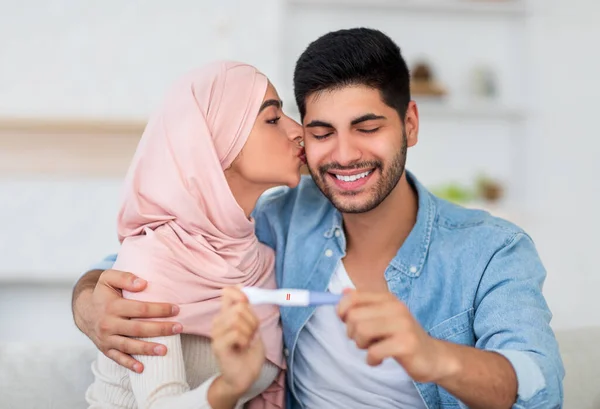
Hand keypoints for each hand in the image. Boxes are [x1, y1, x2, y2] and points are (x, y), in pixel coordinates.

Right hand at [76, 269, 182, 372]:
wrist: (84, 311)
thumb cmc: (103, 293)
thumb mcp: (108, 278)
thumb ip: (125, 278)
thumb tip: (143, 284)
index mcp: (112, 306)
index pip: (140, 309)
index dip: (159, 309)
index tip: (176, 309)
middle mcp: (108, 324)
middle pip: (138, 328)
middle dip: (160, 329)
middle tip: (179, 328)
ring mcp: (106, 338)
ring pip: (129, 345)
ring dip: (147, 349)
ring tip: (165, 350)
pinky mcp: (105, 349)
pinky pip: (117, 358)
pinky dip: (129, 364)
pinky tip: (142, 368)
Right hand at [210, 287, 265, 397]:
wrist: (245, 376)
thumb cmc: (249, 353)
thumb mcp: (252, 326)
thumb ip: (246, 309)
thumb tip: (241, 286)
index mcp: (226, 315)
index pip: (227, 293)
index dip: (239, 294)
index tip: (247, 303)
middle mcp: (218, 322)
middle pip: (239, 308)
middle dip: (252, 321)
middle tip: (252, 334)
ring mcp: (216, 334)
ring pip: (237, 319)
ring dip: (249, 332)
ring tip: (246, 342)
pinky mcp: (218, 346)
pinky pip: (236, 333)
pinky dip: (245, 340)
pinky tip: (242, 348)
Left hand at [338, 290, 454, 382]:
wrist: (433, 357)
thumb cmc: (402, 337)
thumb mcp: (384, 317)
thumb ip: (364, 304)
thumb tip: (344, 291)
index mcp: (388, 299)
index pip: (353, 297)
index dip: (342, 310)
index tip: (344, 321)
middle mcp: (396, 308)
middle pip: (354, 316)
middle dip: (352, 332)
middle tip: (363, 340)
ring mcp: (403, 325)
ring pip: (362, 332)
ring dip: (361, 345)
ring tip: (371, 348)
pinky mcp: (406, 344)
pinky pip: (373, 352)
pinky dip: (371, 360)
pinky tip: (378, 360)